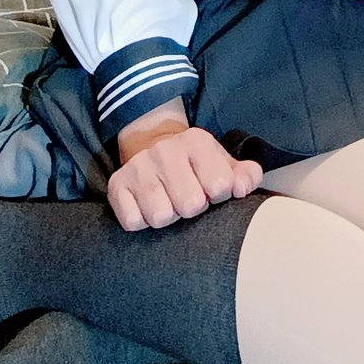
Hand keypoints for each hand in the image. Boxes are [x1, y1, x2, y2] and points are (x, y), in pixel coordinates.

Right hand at [108, 122, 263, 232]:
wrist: (154, 149)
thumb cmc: (197, 167)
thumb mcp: (225, 165)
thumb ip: (246, 176)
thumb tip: (242, 188)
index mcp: (197, 142)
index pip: (220, 185)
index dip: (219, 196)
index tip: (213, 192)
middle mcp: (166, 150)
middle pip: (190, 205)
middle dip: (192, 209)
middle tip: (188, 200)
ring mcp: (139, 166)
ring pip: (161, 216)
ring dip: (168, 217)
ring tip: (169, 203)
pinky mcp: (117, 184)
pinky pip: (133, 221)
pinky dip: (142, 221)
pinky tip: (147, 207)